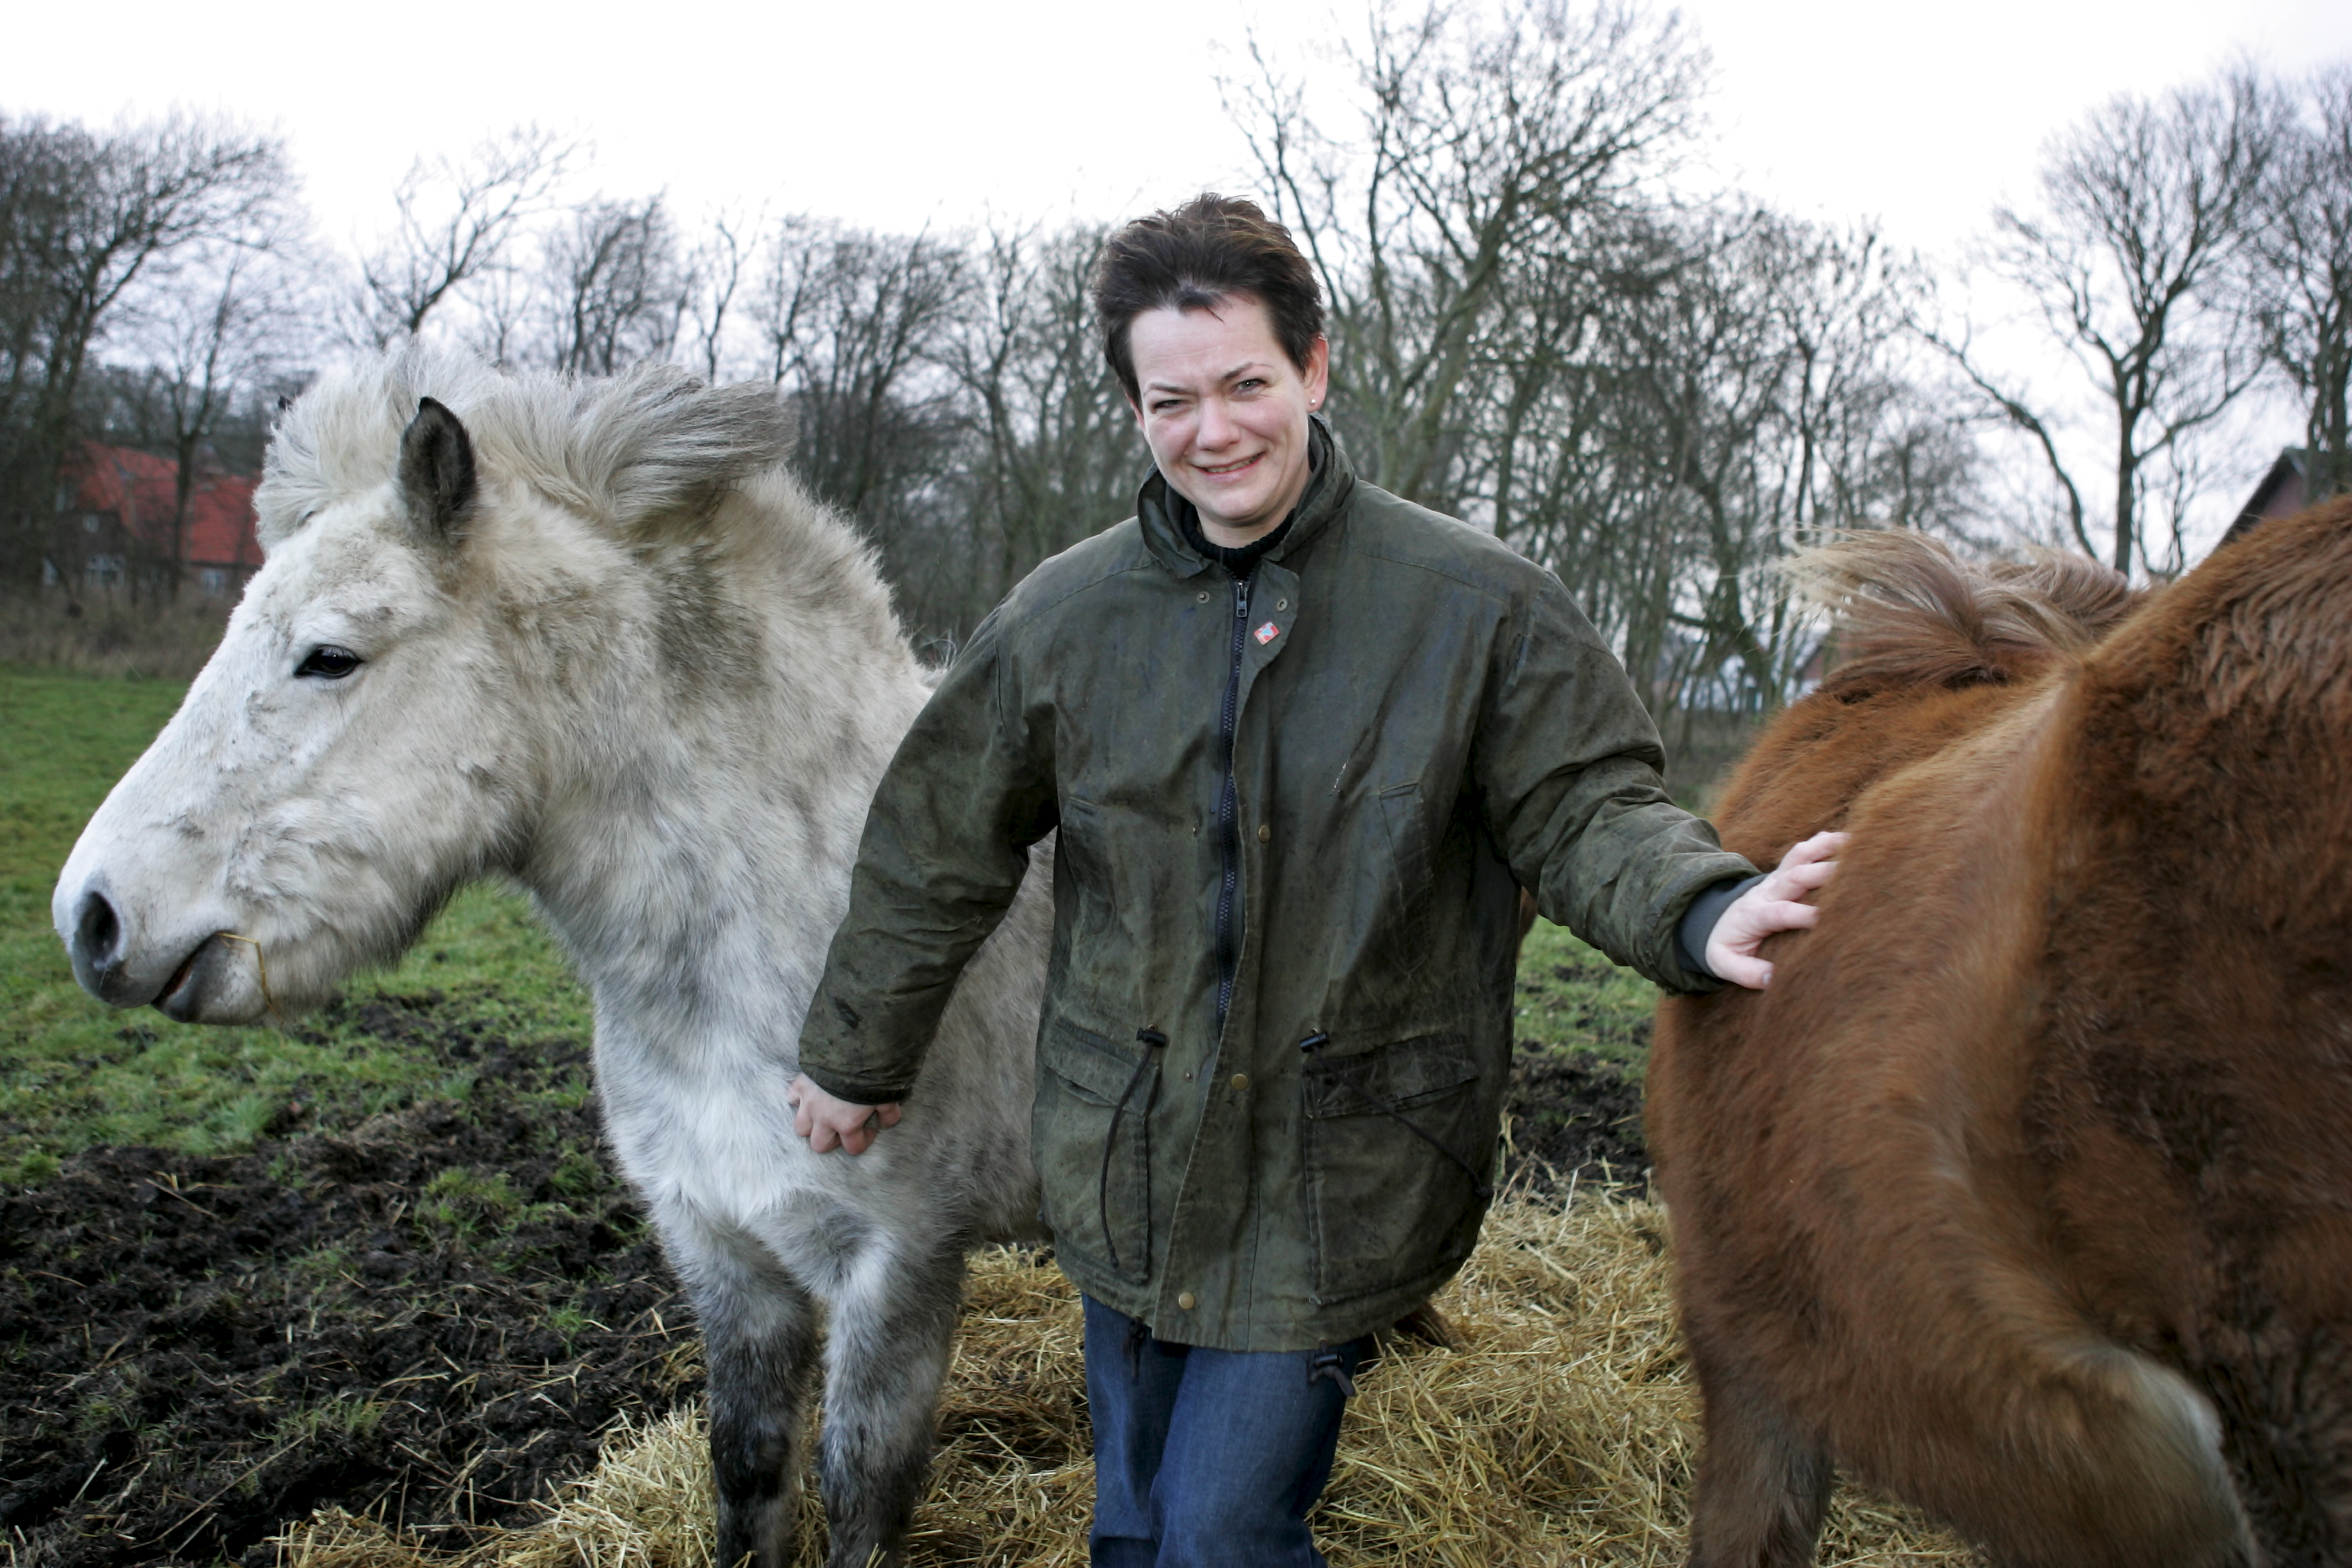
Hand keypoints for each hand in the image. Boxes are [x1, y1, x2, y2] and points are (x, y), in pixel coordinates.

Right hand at [789, 1073, 901, 1154]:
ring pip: (800, 1128)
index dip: (863, 1140)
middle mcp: (824, 1118)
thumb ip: (888, 1113)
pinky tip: (809, 1094)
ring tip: (823, 1115)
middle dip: (831, 1140)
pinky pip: (791, 1098)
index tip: (869, 1128)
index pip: (853, 1147)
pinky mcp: (800, 1085)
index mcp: (847, 1123)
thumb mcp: (888, 1095)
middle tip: (842, 1127)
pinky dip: (798, 1099)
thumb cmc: (873, 1074)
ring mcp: (808, 1102)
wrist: (852, 1047)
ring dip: (811, 1124)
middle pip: (819, 1145)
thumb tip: (885, 1121)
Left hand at [1705, 830, 1846, 991]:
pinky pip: (1803, 850)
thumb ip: (1747, 973)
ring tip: (1855, 844)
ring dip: (1826, 848)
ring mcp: (1776, 878)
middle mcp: (1767, 891)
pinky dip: (1824, 841)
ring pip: (1800, 856)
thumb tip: (1772, 979)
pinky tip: (1849, 836)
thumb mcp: (1724, 963)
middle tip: (1856, 874)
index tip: (1829, 921)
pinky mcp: (1785, 872)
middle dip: (1823, 874)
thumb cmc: (1726, 945)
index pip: (1781, 913)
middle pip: (1795, 877)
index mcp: (1754, 915)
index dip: (1804, 915)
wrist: (1712, 921)